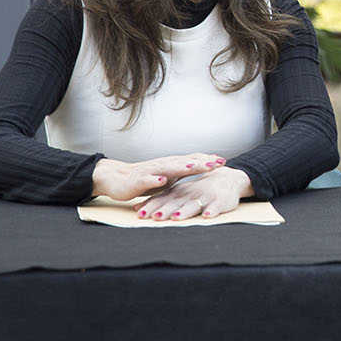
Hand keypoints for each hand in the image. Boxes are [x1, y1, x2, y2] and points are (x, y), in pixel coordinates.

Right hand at [91, 153, 226, 201]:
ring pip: (168, 168)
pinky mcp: (138, 180)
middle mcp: (164, 165)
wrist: (116, 179)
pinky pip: (147, 179)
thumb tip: (202, 168)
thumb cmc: (144, 179)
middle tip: (217, 163)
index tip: (224, 161)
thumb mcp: (168, 177)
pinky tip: (161, 180)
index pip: (192, 160)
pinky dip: (154, 180)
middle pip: (185, 162)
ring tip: (193, 167)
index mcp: (171, 165)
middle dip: (201, 163)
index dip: (207, 161)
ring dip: (180, 167)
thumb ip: (183, 173)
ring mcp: (151, 171)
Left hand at [134, 166, 253, 219]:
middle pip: (176, 202)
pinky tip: (208, 215)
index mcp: (179, 192)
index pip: (163, 199)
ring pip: (194, 204)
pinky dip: (212, 210)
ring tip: (177, 217)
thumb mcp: (178, 193)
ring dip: (185, 210)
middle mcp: (190, 193)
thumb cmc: (199, 189)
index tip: (141, 214)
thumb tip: (138, 209)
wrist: (227, 179)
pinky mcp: (220, 200)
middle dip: (166, 209)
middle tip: (156, 217)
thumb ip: (160, 200)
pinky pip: (217, 206)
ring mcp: (205, 196)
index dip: (152, 206)